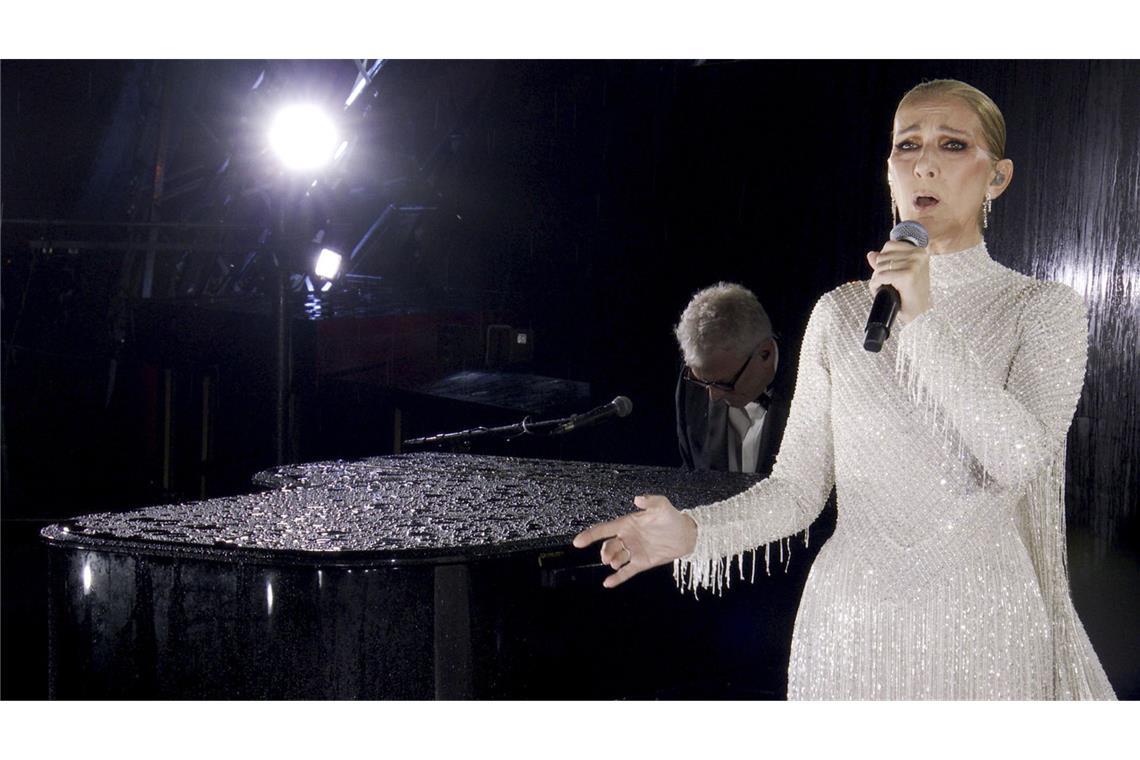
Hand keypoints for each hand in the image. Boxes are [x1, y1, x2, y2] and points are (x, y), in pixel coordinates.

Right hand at [571, 494, 697, 587]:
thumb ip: (650, 501)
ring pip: (616, 558)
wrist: (686, 535)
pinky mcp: (642, 562)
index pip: (604, 530)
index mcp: (627, 524)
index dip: (590, 535)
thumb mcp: (662, 505)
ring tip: (615, 563)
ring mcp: (634, 551)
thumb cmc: (672, 517)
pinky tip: (607, 584)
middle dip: (605, 552)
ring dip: (613, 561)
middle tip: (607, 557)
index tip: (577, 542)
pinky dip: (617, 578)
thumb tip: (637, 499)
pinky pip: (627, 572)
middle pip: (609, 546)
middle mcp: (627, 538)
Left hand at [867, 241, 931, 324]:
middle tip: (887, 284)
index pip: (889, 245)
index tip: (889, 273)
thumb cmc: (910, 295)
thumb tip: (871, 254)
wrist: (919, 314)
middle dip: (879, 271)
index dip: (882, 260)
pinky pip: (880, 276)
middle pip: (882, 256)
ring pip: (879, 267)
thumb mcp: (898, 274)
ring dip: (877, 280)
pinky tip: (882, 291)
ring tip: (887, 288)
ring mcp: (914, 264)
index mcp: (919, 251)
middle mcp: (918, 255)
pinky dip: (876, 285)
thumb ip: (885, 262)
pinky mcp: (908, 275)